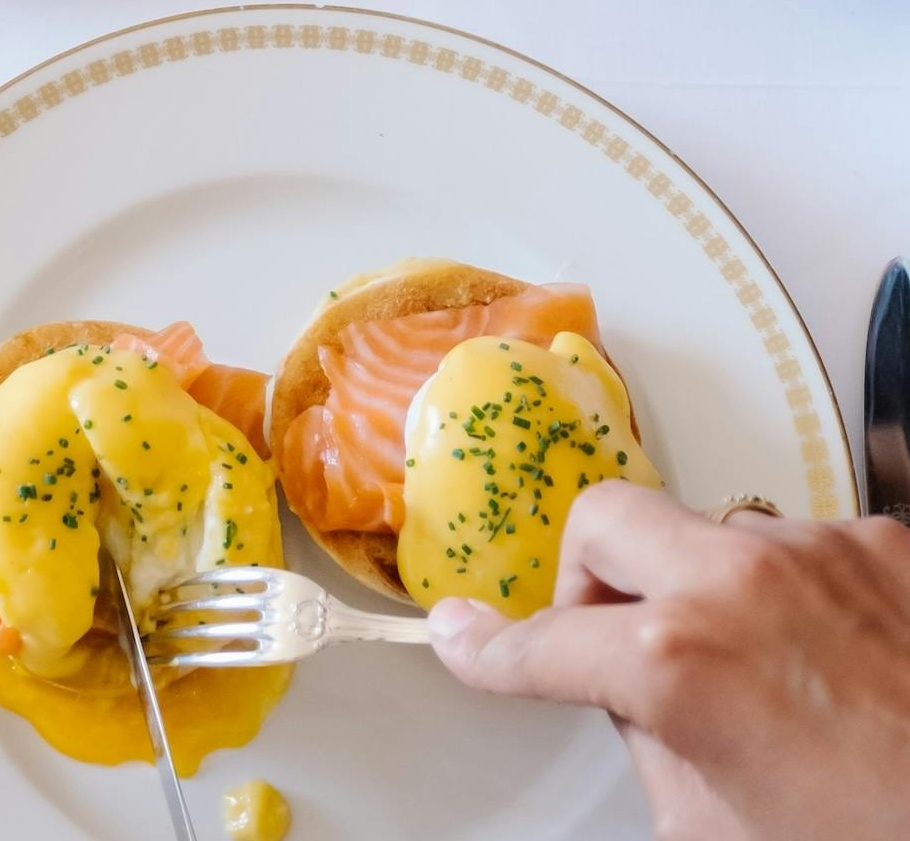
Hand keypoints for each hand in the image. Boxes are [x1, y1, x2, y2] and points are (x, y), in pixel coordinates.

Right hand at [429, 483, 909, 839]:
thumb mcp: (721, 836)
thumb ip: (655, 747)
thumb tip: (638, 705)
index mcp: (680, 664)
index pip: (541, 644)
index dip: (486, 650)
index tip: (460, 636)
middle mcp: (740, 582)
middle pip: (607, 519)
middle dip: (590, 573)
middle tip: (611, 630)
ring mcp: (819, 552)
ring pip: (714, 532)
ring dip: (711, 588)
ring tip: (766, 671)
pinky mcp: (892, 546)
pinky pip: (807, 544)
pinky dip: (800, 592)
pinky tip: (839, 658)